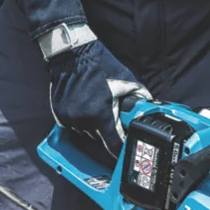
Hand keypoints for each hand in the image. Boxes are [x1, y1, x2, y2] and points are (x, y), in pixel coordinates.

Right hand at [47, 40, 150, 157]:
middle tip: (112, 121)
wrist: (72, 54)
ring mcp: (70, 119)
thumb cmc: (100, 66)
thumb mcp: (127, 80)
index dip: (120, 151)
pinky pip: (74, 128)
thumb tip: (149, 110)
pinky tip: (86, 109)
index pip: (113, 145)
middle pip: (100, 140)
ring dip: (94, 128)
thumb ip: (140, 97)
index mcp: (101, 115)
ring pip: (87, 134)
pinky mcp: (60, 116)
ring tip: (97, 109)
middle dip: (108, 133)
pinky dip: (82, 123)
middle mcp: (84, 120)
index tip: (124, 155)